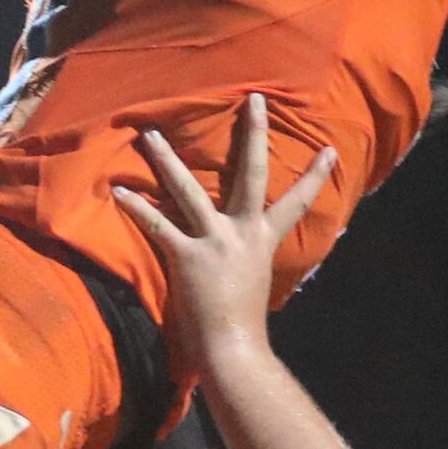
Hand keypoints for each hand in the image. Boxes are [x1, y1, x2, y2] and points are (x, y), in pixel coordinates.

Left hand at [114, 93, 337, 387]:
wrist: (234, 350)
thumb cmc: (243, 325)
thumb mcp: (255, 282)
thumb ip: (249, 260)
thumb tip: (246, 258)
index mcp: (264, 240)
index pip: (297, 202)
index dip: (315, 176)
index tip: (330, 149)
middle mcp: (244, 233)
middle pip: (252, 173)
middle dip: (252, 134)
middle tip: (253, 99)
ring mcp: (216, 242)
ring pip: (189, 191)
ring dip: (168, 161)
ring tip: (152, 135)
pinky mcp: (188, 256)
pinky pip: (158, 225)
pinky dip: (137, 208)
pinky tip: (117, 190)